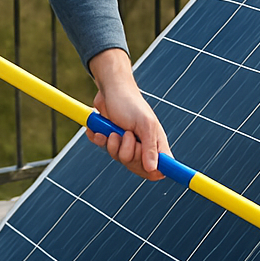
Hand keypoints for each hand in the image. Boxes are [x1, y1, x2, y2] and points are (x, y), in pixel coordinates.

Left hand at [86, 48, 168, 180]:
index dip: (152, 171)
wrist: (109, 89)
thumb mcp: (145, 123)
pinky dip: (100, 139)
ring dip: (112, 144)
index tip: (143, 163)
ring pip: (119, 159)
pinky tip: (101, 130)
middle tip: (127, 135)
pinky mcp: (110, 140)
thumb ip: (150, 147)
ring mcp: (126, 144)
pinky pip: (103, 149)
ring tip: (114, 130)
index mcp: (155, 143)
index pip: (159, 169)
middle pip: (136, 167)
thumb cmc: (130, 103)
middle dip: (127, 153)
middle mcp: (142, 145)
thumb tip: (154, 169)